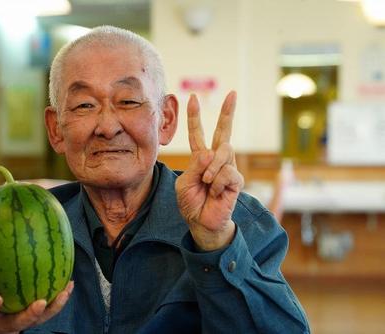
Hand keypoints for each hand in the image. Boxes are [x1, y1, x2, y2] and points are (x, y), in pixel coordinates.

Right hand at [0, 281, 73, 333]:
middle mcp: (7, 323)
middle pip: (20, 321)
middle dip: (31, 314)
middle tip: (40, 303)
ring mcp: (24, 322)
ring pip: (41, 318)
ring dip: (55, 306)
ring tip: (65, 291)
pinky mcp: (37, 318)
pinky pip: (51, 309)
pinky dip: (61, 296)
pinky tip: (70, 282)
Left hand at [175, 91, 243, 250]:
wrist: (202, 223)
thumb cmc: (192, 203)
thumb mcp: (185, 182)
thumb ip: (195, 166)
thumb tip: (211, 153)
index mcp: (201, 158)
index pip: (198, 134)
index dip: (195, 117)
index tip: (193, 98)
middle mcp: (216, 160)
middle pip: (223, 132)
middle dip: (228, 112)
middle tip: (233, 93)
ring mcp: (228, 168)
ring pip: (223, 153)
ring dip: (211, 170)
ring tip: (207, 184)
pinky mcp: (236, 180)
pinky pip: (226, 173)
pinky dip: (216, 183)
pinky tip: (216, 193)